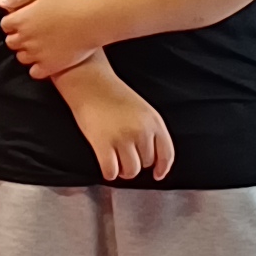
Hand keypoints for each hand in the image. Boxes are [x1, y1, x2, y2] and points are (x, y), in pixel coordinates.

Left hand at [0, 0, 118, 76]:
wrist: (94, 19)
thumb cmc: (70, 1)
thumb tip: (1, 2)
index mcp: (22, 20)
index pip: (5, 24)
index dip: (14, 21)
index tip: (25, 19)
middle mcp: (26, 39)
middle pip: (11, 41)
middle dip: (19, 36)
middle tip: (35, 31)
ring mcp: (37, 54)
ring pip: (21, 57)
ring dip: (27, 51)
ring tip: (42, 44)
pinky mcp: (50, 66)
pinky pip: (34, 72)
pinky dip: (38, 67)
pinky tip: (47, 57)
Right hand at [59, 67, 175, 182]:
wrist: (89, 81)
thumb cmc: (112, 93)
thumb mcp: (142, 109)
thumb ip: (150, 130)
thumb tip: (152, 157)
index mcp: (154, 122)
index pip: (166, 153)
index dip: (163, 168)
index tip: (158, 174)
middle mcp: (141, 131)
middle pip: (146, 164)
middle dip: (137, 163)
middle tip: (126, 157)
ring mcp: (122, 138)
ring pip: (130, 171)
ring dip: (123, 171)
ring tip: (116, 163)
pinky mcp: (102, 144)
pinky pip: (111, 171)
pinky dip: (109, 173)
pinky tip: (106, 166)